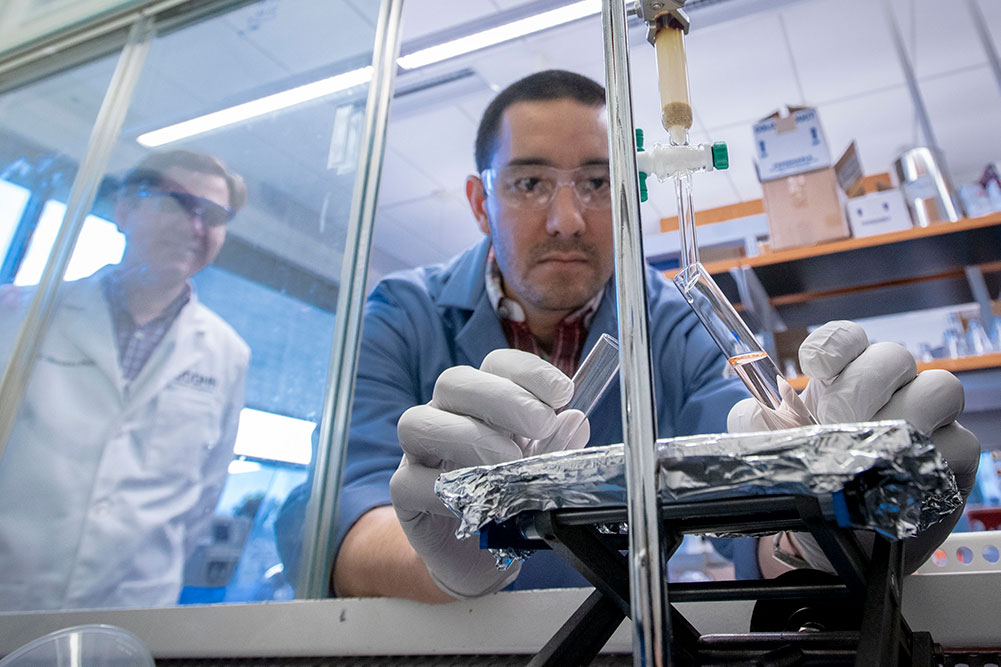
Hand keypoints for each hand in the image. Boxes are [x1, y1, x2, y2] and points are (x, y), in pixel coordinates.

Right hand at [390, 349, 589, 598]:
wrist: (482, 559)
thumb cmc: (510, 502)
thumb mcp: (542, 471)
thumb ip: (557, 446)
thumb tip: (575, 420)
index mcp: (482, 403)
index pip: (495, 365)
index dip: (528, 371)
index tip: (563, 393)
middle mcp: (445, 417)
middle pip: (453, 382)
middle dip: (502, 397)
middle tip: (541, 423)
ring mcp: (418, 453)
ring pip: (418, 422)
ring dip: (470, 436)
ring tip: (510, 462)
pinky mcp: (404, 492)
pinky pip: (410, 480)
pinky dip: (445, 487)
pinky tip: (478, 501)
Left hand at [728, 321, 980, 572]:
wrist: (834, 538)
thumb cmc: (807, 480)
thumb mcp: (769, 450)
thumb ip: (754, 424)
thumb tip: (758, 404)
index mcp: (843, 378)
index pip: (848, 338)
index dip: (834, 343)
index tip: (813, 367)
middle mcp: (890, 388)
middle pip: (892, 355)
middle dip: (860, 387)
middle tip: (836, 424)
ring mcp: (929, 417)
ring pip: (937, 387)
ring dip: (899, 417)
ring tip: (868, 452)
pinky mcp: (956, 454)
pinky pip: (957, 440)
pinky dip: (926, 456)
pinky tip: (899, 478)